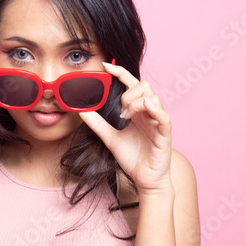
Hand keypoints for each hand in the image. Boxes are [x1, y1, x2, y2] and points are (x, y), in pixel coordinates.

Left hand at [79, 62, 172, 195]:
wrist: (144, 179)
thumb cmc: (132, 157)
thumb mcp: (109, 138)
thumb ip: (96, 124)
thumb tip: (81, 111)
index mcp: (137, 110)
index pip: (130, 84)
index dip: (120, 73)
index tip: (105, 66)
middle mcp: (149, 112)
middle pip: (143, 86)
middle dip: (128, 93)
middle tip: (120, 111)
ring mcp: (158, 122)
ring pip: (152, 97)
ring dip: (136, 102)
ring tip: (126, 116)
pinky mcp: (165, 134)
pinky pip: (164, 117)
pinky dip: (155, 108)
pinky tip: (146, 105)